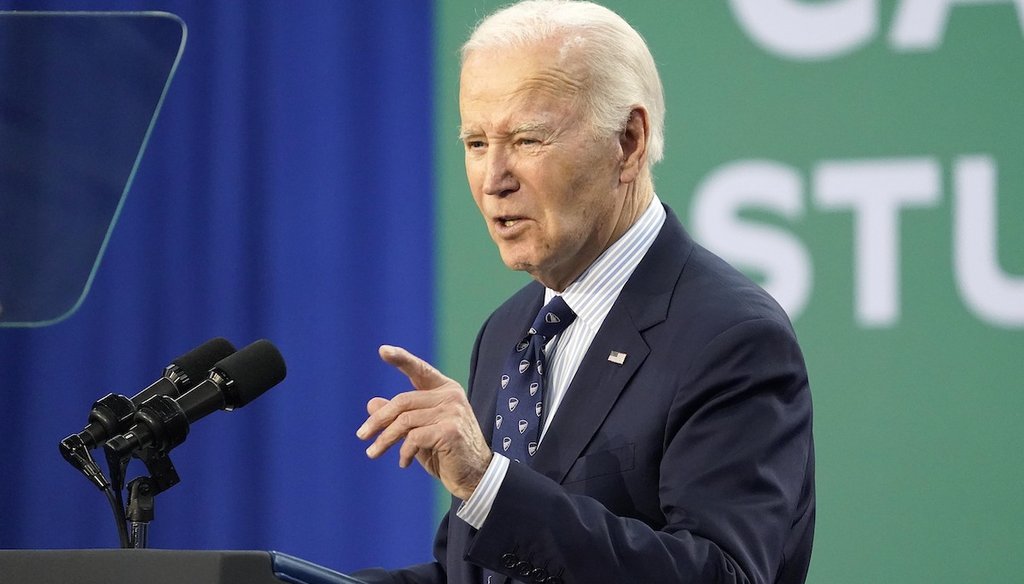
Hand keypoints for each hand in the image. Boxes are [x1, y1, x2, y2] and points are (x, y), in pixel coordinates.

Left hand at [356, 344, 492, 499]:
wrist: (474, 477)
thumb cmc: (446, 454)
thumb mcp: (418, 433)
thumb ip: (399, 417)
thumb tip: (372, 403)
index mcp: (445, 390)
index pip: (420, 370)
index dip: (401, 359)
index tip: (382, 350)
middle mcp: (450, 396)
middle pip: (403, 402)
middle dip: (378, 420)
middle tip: (362, 436)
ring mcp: (452, 412)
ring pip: (404, 421)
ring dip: (385, 440)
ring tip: (373, 453)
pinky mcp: (450, 430)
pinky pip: (414, 438)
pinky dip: (404, 452)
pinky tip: (404, 462)